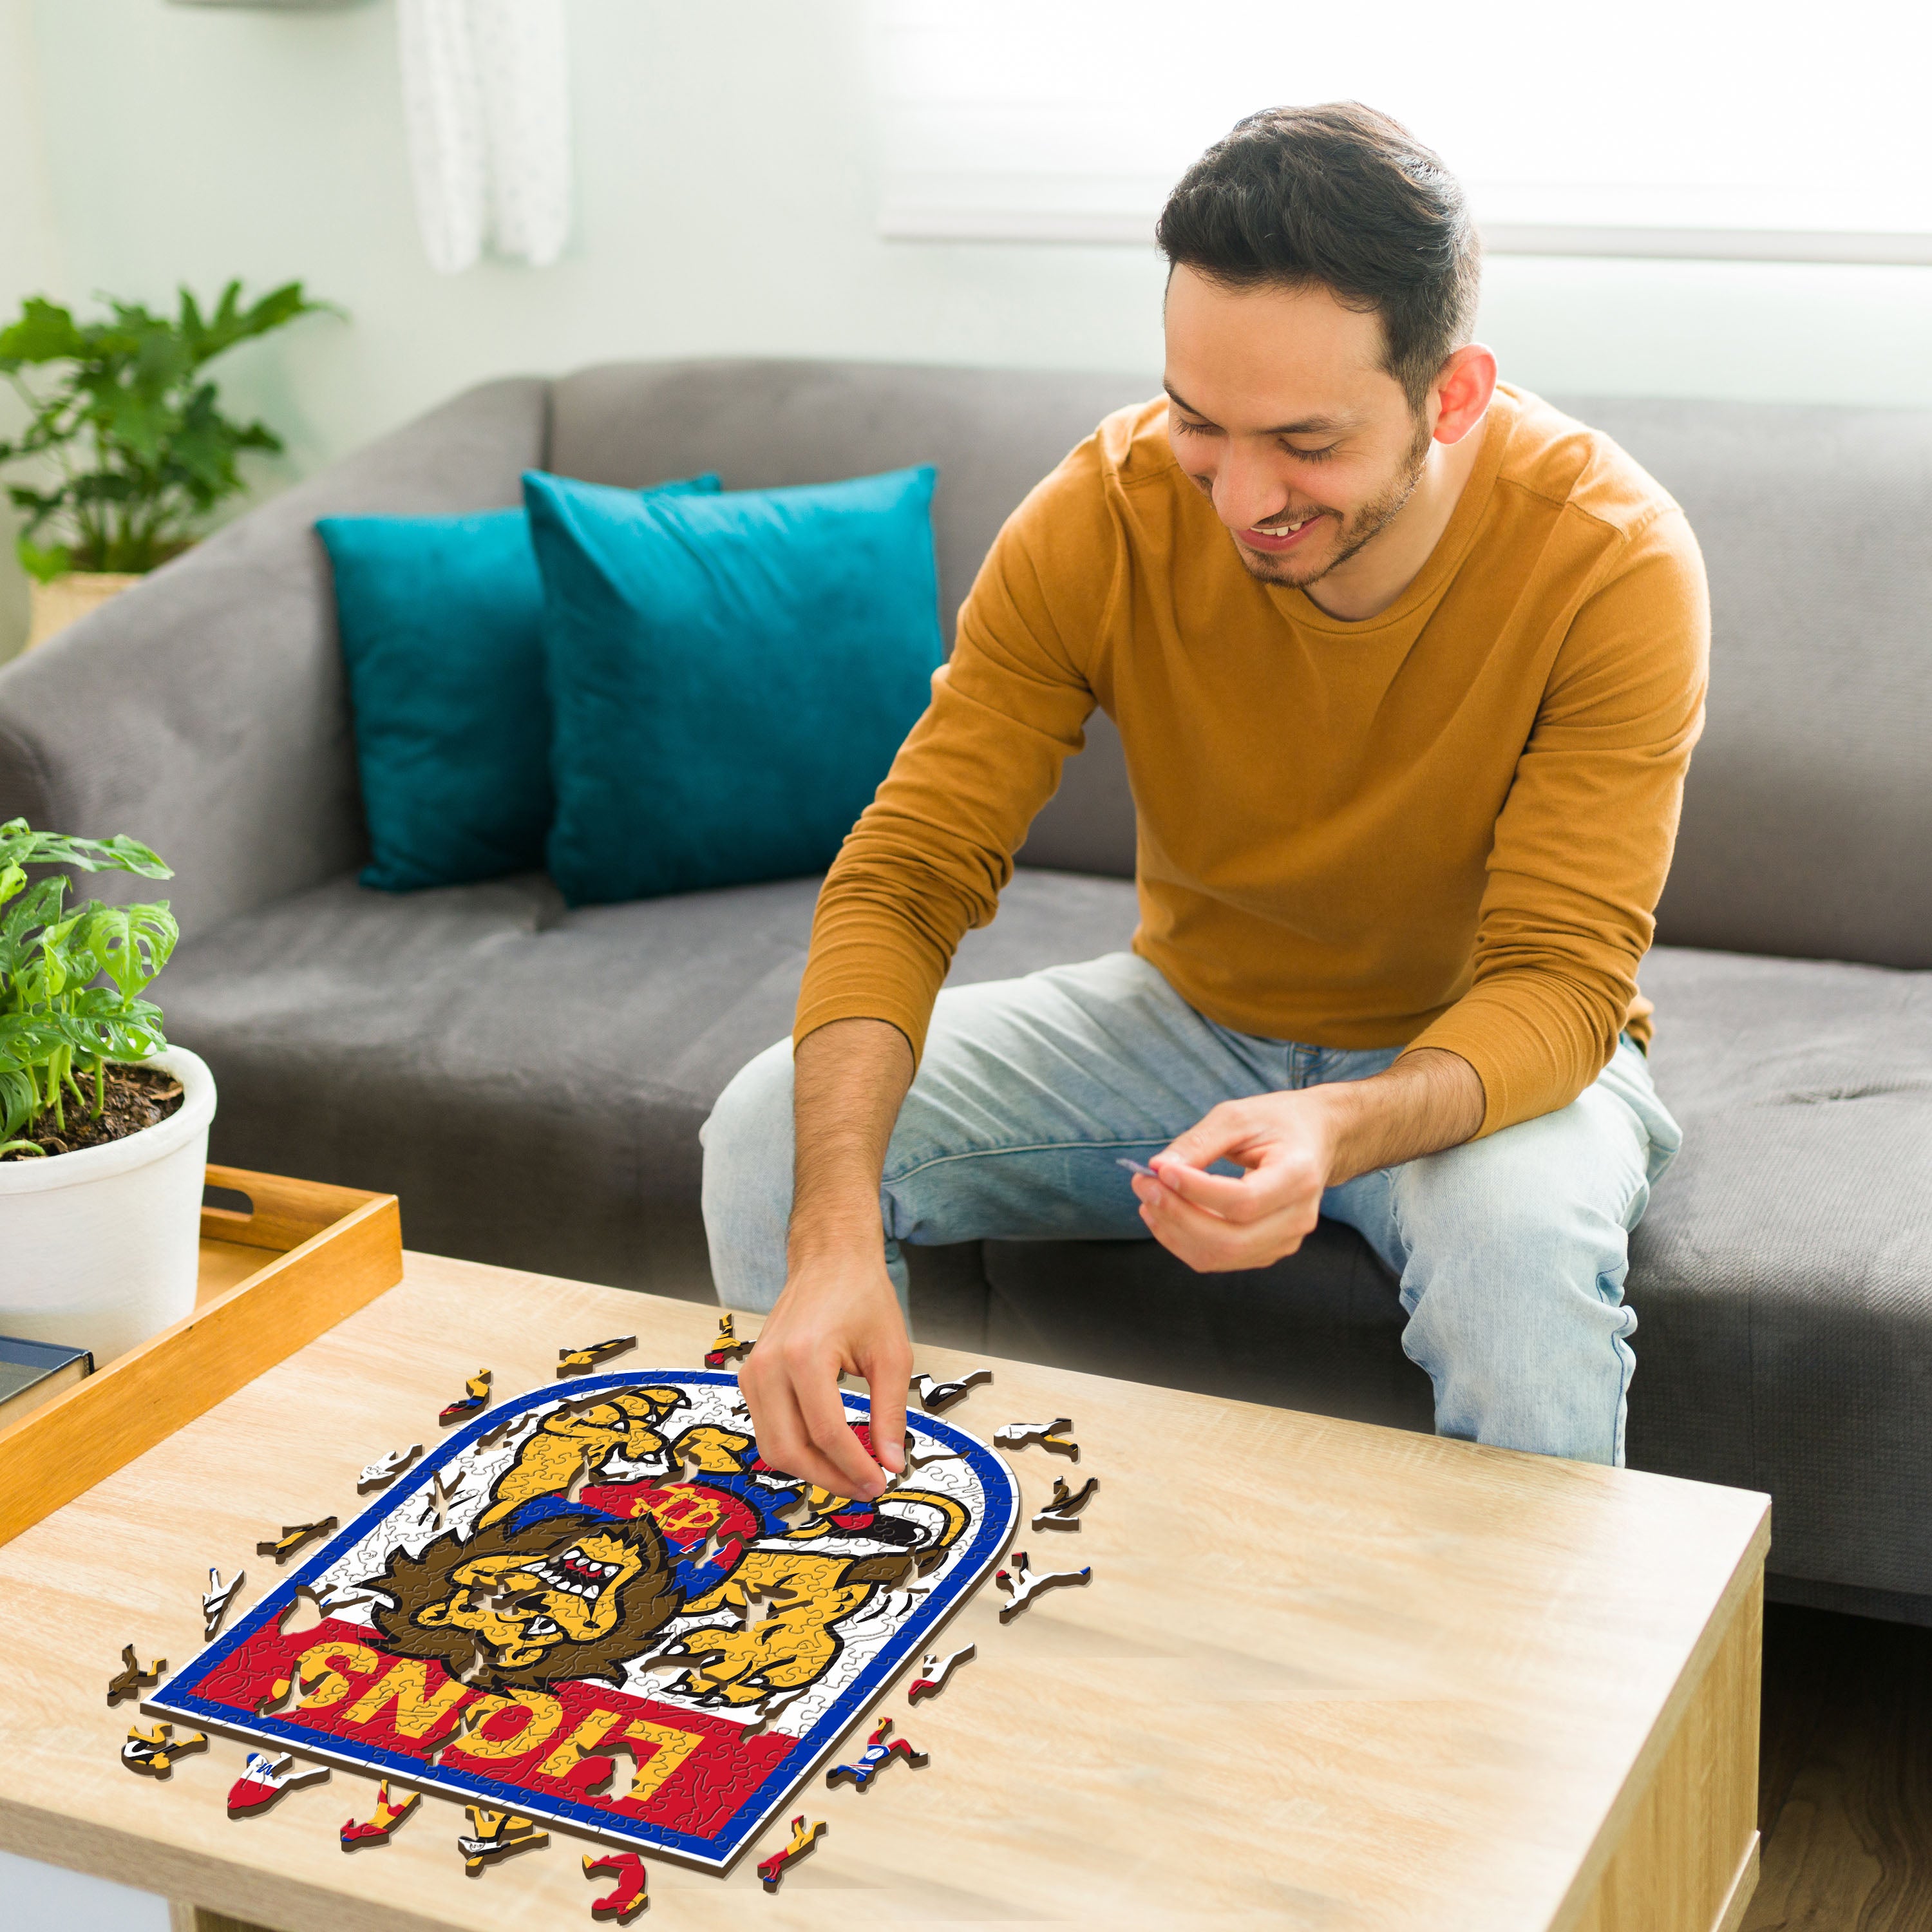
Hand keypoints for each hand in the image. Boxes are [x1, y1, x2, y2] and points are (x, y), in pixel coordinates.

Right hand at [737, 1242, 910, 1501]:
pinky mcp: (751, 1377)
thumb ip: (891, 1412)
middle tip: (865, 1487)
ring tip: (850, 1474)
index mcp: (804, 1356)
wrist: (829, 1260)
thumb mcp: (891, 1354)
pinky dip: (796, 1449)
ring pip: (773, 1447)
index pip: (826, 1433)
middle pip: (789, 1449)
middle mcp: (769, 1366)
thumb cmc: (861, 1295)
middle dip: (829, 1478)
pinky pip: (768, 1429)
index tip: (881, 1482)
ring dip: (811, 1470)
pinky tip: (828, 1452)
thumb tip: (892, 1462)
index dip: (855, 1467)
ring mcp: (753, 1372)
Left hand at [1129, 1050, 1485, 1271]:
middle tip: (1143, 1184)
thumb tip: (1157, 1169)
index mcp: (1299, 1176)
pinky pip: (1218, 1259)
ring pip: (1220, 1256)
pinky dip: (1184, 1241)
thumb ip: (1198, 1143)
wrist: (1315, 1139)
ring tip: (1148, 1199)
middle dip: (1177, 1215)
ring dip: (1174, 1232)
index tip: (1160, 1170)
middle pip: (1230, 1239)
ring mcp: (1285, 1240)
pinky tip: (1164, 1214)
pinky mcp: (1267, 1250)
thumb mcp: (1238, 1116)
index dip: (1196, 1191)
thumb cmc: (1276, 1122)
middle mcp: (1298, 1217)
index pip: (1244, 1201)